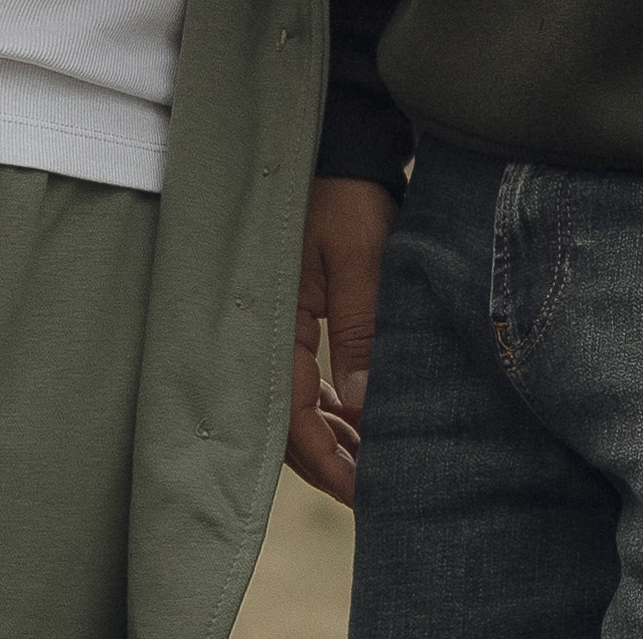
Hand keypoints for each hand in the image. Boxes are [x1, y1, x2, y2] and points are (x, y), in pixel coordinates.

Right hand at [287, 176, 397, 502]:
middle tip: (374, 492)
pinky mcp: (293, 315)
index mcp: (275, 323)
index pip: (292, 417)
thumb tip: (366, 411)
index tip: (365, 494)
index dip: (328, 463)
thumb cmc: (347, 197)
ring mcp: (279, 324)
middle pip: (288, 422)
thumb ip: (360, 335)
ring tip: (373, 464)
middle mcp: (268, 332)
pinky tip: (357, 419)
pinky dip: (330, 408)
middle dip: (329, 463)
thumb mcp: (360, 262)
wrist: (339, 148)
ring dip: (331, 439)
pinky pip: (305, 379)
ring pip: (297, 405)